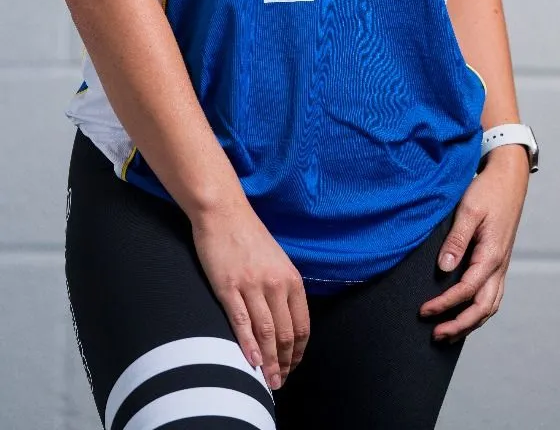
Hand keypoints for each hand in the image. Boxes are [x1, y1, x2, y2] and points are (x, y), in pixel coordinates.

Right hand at [191, 197, 309, 390]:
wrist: (224, 213)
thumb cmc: (249, 237)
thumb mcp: (277, 261)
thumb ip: (283, 289)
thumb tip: (284, 321)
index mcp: (291, 279)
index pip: (302, 325)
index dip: (299, 352)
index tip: (293, 367)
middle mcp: (276, 283)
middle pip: (286, 334)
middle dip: (285, 363)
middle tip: (279, 381)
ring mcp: (252, 285)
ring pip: (266, 332)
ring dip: (269, 362)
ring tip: (268, 381)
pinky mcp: (228, 287)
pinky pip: (241, 321)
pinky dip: (248, 344)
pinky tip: (251, 361)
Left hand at [419, 145, 528, 342]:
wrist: (509, 178)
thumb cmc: (488, 191)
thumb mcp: (469, 210)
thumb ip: (456, 240)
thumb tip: (444, 269)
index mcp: (491, 255)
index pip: (466, 290)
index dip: (444, 304)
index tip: (424, 311)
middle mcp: (499, 265)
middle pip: (482, 308)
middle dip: (459, 325)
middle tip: (436, 335)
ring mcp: (501, 265)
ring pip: (490, 305)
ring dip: (470, 323)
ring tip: (448, 333)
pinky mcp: (498, 261)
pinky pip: (492, 295)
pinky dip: (479, 310)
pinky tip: (465, 313)